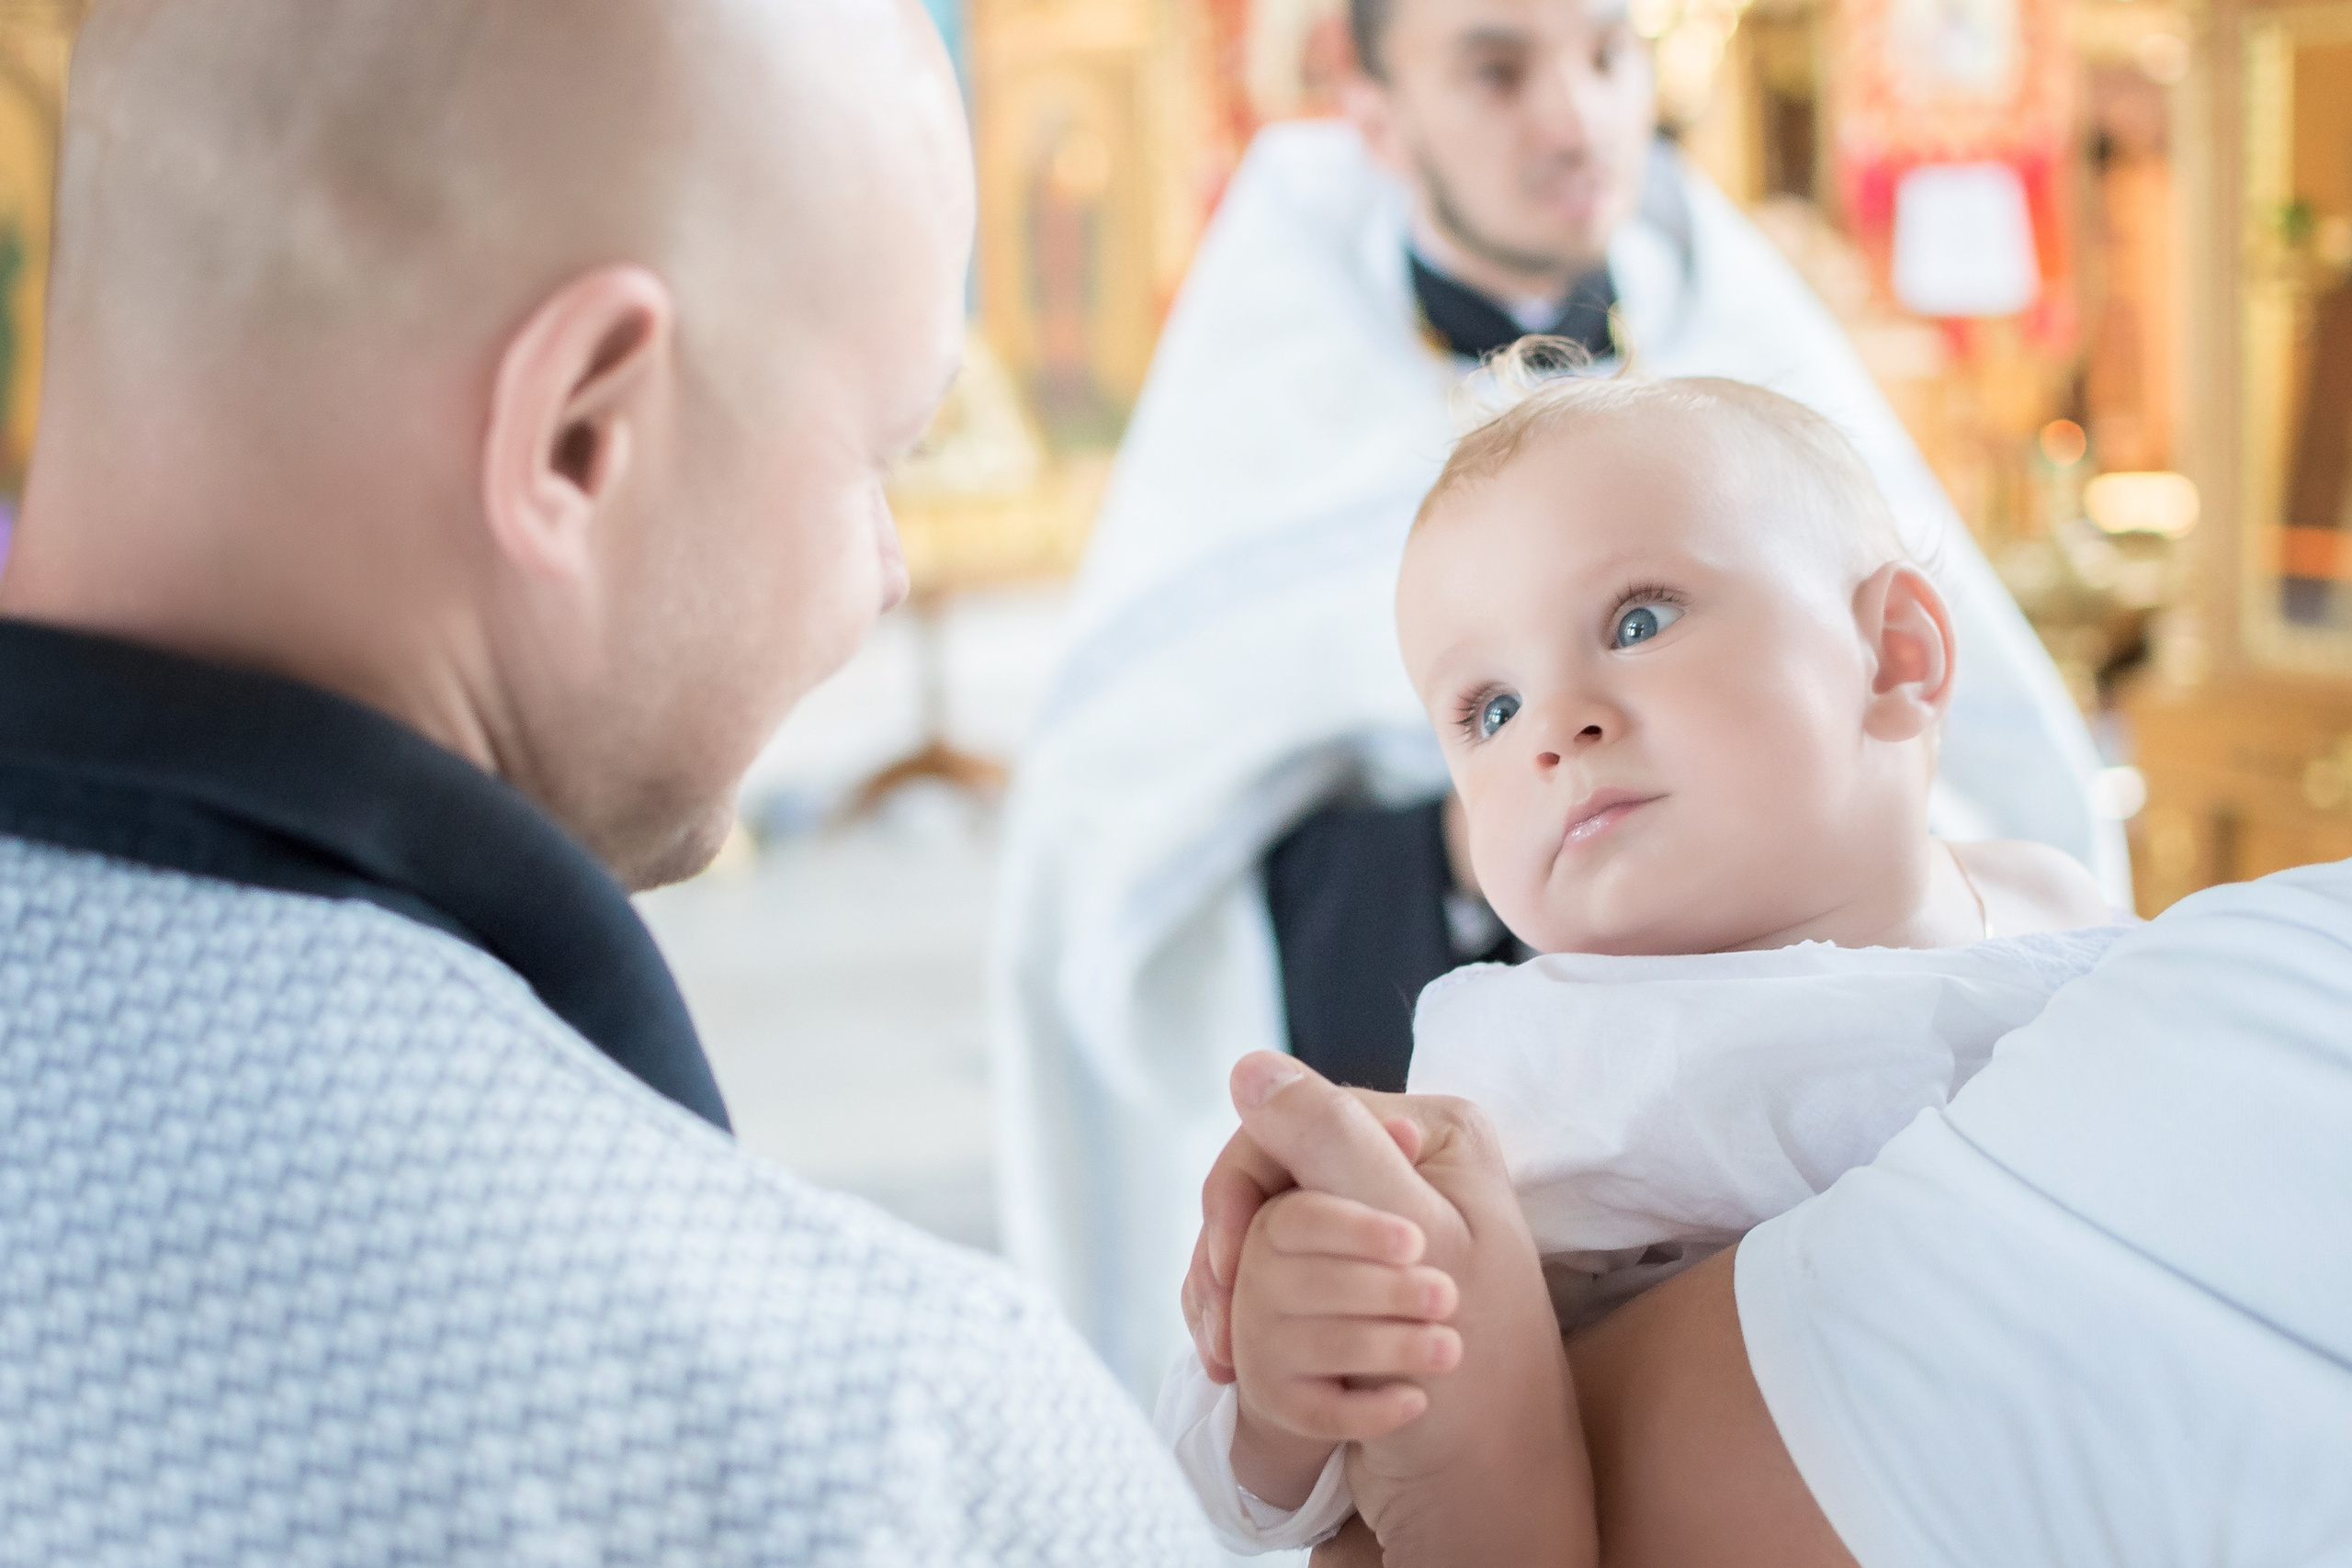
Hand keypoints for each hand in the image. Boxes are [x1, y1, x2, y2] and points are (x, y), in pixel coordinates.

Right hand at [1196, 1055, 1586, 1564]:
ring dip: (1249, 1313)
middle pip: (1270, 1191)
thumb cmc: (1483, 1367)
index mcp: (1428, 1136)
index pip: (1287, 1129)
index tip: (1228, 1265)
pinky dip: (1259, 1347)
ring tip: (1236, 1369)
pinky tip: (1254, 1380)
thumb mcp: (1414, 1235)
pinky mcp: (1355, 1300)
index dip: (1240, 1195)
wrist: (1496, 1489)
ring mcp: (1377, 1237)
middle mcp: (1405, 1173)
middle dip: (1241, 1265)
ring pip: (1260, 1252)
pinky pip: (1273, 1306)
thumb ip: (1332, 1142)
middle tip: (1224, 1336)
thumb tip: (1248, 1064)